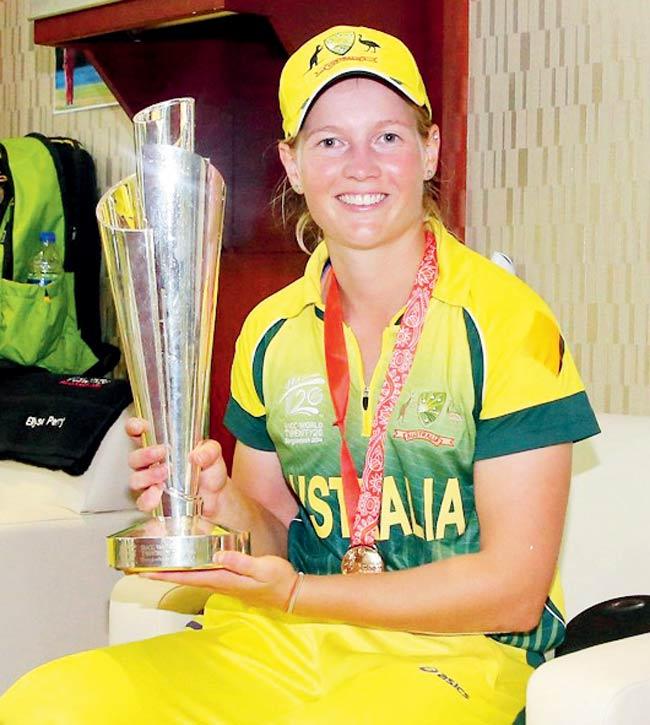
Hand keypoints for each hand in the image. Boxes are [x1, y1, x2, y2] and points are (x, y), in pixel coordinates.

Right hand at [126, 417, 227, 516]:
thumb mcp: (213, 454)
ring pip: (136, 479)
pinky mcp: (155, 502)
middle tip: (163, 452)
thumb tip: (195, 456)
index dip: (134, 428)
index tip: (138, 427)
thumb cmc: (210, 471)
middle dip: (145, 454)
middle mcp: (153, 464)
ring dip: (148, 475)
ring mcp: (152, 484)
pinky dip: (149, 497)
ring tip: (165, 473)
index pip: (141, 433)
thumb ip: (208, 451)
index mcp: (163, 445)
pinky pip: (142, 502)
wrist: (217, 498)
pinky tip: (158, 492)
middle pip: (134, 458)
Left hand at [143, 551, 298, 611]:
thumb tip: (221, 556)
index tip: (147, 572)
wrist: (290, 593)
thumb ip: (242, 562)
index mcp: (224, 579)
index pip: (189, 576)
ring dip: (173, 572)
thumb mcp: (263, 568)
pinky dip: (189, 570)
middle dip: (163, 573)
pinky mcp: (229, 579)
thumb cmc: (277, 580)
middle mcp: (219, 582)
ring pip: (192, 576)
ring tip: (156, 565)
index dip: (167, 574)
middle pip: (185, 577)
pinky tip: (185, 564)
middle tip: (140, 568)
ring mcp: (223, 582)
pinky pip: (203, 574)